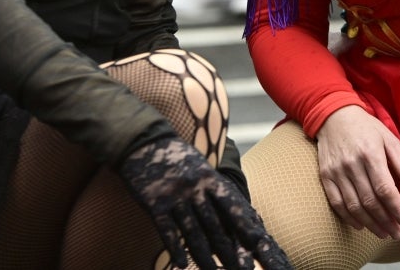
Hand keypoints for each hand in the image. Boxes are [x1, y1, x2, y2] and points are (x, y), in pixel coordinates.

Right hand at [119, 134, 292, 269]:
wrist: (143, 142)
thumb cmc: (176, 156)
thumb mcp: (201, 166)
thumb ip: (215, 187)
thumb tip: (236, 208)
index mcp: (209, 178)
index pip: (231, 205)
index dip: (244, 226)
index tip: (256, 244)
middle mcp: (195, 188)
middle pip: (214, 224)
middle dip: (228, 249)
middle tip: (239, 268)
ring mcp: (174, 197)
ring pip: (192, 232)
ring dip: (203, 255)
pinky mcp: (154, 204)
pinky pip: (167, 230)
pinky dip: (175, 248)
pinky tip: (181, 263)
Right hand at [316, 106, 399, 239]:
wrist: (333, 116)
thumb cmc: (366, 128)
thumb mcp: (388, 138)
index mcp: (371, 154)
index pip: (385, 189)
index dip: (396, 208)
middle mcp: (352, 165)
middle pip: (370, 201)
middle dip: (386, 221)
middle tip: (396, 233)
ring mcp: (336, 172)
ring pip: (354, 206)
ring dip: (370, 224)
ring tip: (383, 233)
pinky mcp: (325, 176)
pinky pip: (336, 203)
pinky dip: (349, 218)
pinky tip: (361, 225)